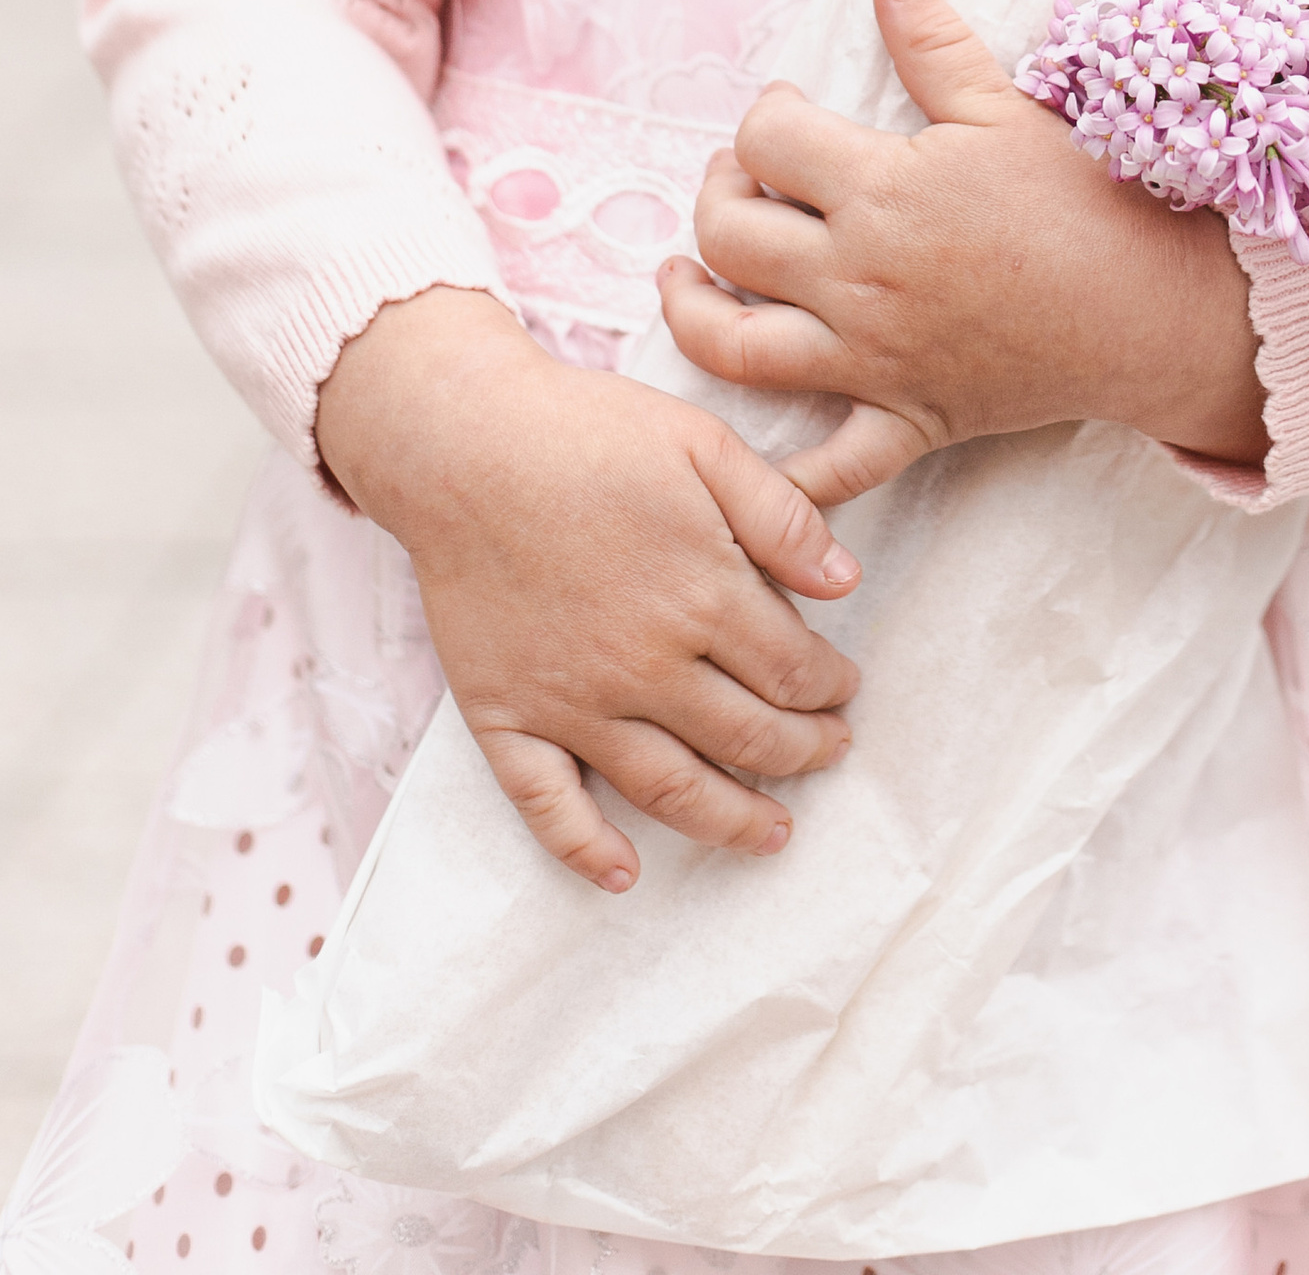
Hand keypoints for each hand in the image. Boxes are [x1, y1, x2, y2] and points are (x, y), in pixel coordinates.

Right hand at [314, 285, 862, 890]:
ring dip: (730, 821)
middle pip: (746, 738)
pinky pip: (548, 806)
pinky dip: (587, 850)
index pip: (792, 671)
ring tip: (773, 834)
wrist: (462, 443)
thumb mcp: (704, 443)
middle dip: (801, 753)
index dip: (830, 689)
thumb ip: (781, 516)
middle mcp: (644, 667)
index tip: (845, 691)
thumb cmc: (587, 434)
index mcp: (701, 596)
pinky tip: (624, 875)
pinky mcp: (507, 718)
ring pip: (669, 789)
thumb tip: (847, 583)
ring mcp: (573, 703)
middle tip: (830, 754)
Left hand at [658, 0, 1266, 503]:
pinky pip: (826, 468)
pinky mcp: (905, 418)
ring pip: (736, 346)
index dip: (764, 116)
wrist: (1150, 308)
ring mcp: (873, 357)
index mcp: (881, 191)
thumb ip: (934, 43)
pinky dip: (780, 477)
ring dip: (692, 310)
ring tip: (686, 277)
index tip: (786, 112)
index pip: (766, 141)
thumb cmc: (1084, 199)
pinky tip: (746, 455)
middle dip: (718, 195)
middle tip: (744, 180)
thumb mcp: (1005, 107)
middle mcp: (859, 277)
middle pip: (729, 236)